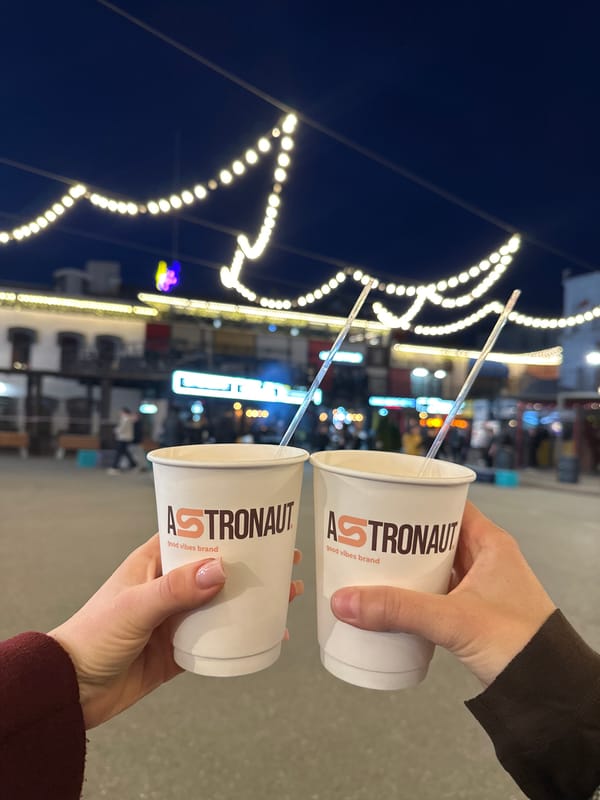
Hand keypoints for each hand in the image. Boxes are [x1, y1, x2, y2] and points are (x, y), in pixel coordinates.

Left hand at [49, 536, 302, 728]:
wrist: (71, 692)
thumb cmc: (92, 637)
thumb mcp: (134, 607)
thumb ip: (175, 590)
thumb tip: (221, 569)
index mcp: (154, 563)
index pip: (195, 534)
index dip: (226, 526)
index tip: (259, 521)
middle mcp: (170, 586)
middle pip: (218, 567)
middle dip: (251, 562)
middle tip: (287, 555)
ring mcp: (177, 618)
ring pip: (224, 602)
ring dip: (254, 597)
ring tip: (288, 590)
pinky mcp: (182, 649)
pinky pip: (220, 637)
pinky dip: (245, 633)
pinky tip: (270, 632)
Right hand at [330, 502, 555, 686]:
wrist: (547, 692)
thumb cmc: (517, 643)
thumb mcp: (453, 620)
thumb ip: (399, 610)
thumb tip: (345, 601)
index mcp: (490, 544)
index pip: (448, 506)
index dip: (418, 500)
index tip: (383, 502)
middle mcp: (485, 559)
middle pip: (435, 536)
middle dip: (401, 537)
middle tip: (367, 534)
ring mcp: (478, 587)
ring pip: (434, 566)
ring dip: (406, 568)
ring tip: (370, 563)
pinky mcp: (471, 613)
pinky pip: (435, 592)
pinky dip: (414, 593)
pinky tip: (390, 599)